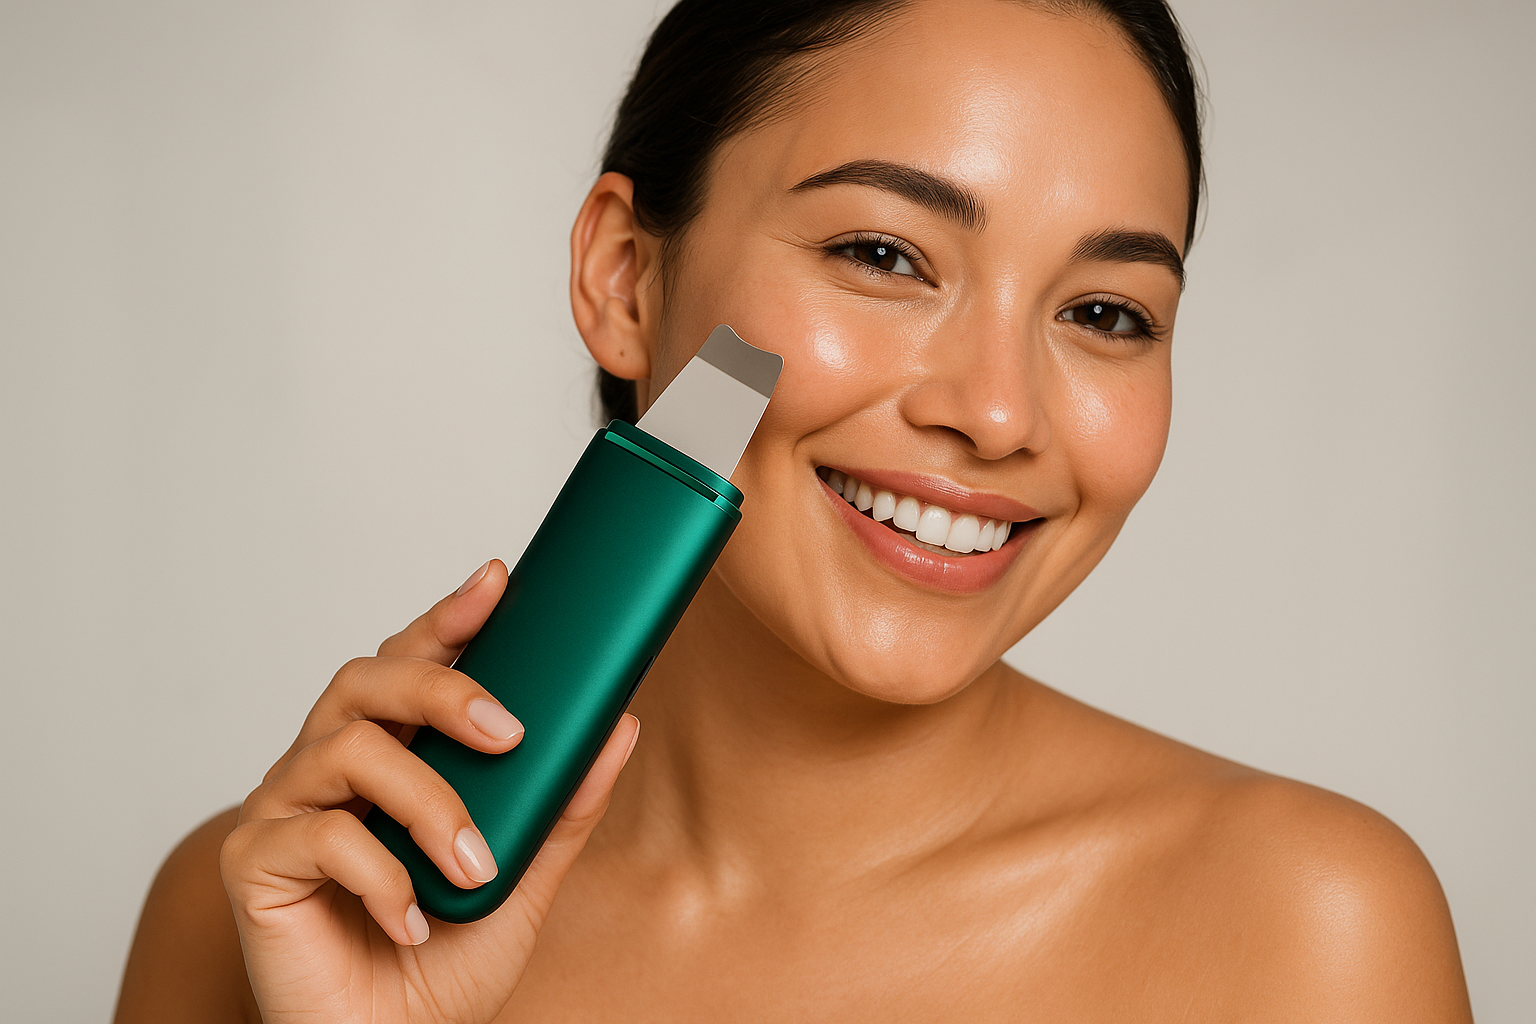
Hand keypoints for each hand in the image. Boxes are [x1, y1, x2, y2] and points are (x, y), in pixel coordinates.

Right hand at [220, 560, 638, 1023]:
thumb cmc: (443, 961)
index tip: (499, 581)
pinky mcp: (254, 863)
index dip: (446, 618)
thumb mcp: (522, 877)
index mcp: (388, 755)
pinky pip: (321, 835)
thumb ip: (561, 806)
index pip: (409, 664)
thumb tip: (617, 725)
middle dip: (441, 689)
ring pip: (348, 750)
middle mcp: (327, 767)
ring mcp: (285, 809)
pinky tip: (414, 920)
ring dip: (428, 803)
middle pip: (365, 682)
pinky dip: (384, 876)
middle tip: (510, 732)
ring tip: (474, 867)